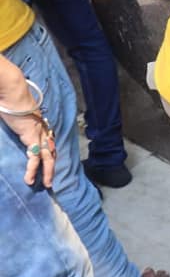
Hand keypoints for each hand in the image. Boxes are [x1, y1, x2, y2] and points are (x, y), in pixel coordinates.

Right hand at [0, 60, 55, 187]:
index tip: (49, 162)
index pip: (48, 141)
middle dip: (52, 166)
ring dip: (47, 172)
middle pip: (51, 150)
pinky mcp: (31, 137)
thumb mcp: (14, 113)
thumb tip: (9, 118)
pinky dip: (33, 170)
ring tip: (47, 184)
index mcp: (39, 123)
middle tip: (52, 180)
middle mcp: (42, 129)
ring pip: (47, 156)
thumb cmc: (10, 100)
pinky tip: (29, 180)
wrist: (12, 92)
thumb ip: (16, 120)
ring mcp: (39, 133)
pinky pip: (34, 157)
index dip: (49, 152)